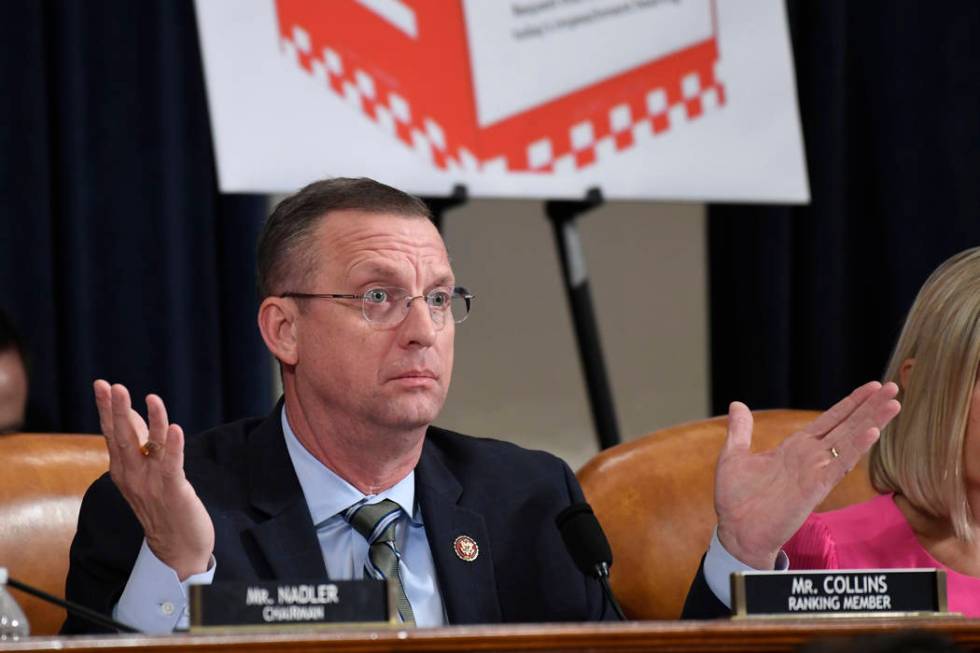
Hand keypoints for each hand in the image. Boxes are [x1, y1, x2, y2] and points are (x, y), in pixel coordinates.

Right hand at [94, 380, 214, 579]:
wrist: (176, 549)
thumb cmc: (162, 507)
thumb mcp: (144, 472)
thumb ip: (138, 444)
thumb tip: (129, 414)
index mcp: (123, 470)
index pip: (112, 434)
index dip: (106, 409)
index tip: (102, 385)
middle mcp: (133, 476)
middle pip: (123, 438)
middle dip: (117, 410)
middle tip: (112, 386)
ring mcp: (152, 484)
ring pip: (149, 447)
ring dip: (151, 421)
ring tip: (151, 397)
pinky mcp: (174, 491)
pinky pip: (173, 465)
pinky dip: (174, 446)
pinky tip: (176, 428)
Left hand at [715, 381, 899, 568]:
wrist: (737, 532)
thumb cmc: (736, 499)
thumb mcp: (735, 456)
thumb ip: (741, 430)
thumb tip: (738, 405)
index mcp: (794, 447)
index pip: (829, 420)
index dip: (850, 403)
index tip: (871, 386)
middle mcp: (810, 457)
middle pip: (846, 425)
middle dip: (869, 406)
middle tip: (893, 387)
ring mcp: (815, 471)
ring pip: (849, 440)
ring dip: (871, 421)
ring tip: (893, 403)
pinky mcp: (815, 487)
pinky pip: (839, 464)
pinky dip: (855, 447)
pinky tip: (872, 431)